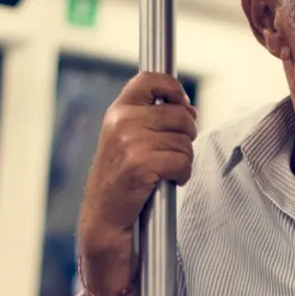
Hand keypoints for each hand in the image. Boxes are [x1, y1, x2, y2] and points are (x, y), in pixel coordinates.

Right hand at [79, 70, 196, 257]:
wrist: (105, 216)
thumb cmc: (120, 178)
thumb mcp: (125, 138)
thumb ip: (151, 118)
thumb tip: (189, 108)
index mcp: (118, 111)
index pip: (150, 79)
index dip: (173, 88)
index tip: (182, 102)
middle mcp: (122, 121)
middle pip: (180, 115)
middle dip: (186, 134)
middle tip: (172, 151)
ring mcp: (131, 142)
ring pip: (184, 141)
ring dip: (183, 159)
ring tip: (165, 170)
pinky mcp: (142, 164)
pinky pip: (183, 161)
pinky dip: (182, 174)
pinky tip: (167, 181)